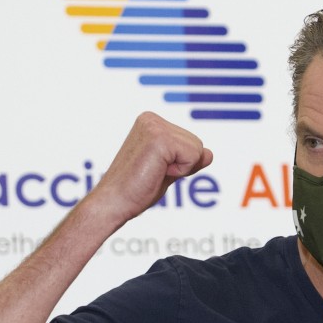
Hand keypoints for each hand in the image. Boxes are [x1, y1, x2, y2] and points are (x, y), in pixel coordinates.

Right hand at [90, 111, 213, 223]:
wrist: (113, 203)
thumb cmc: (135, 189)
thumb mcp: (168, 170)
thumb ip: (187, 159)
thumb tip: (209, 154)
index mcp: (151, 122)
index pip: (190, 141)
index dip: (180, 163)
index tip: (154, 169)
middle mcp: (152, 119)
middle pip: (197, 143)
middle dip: (182, 165)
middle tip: (153, 173)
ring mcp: (154, 126)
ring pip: (197, 149)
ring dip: (180, 169)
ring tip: (153, 172)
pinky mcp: (159, 138)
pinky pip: (193, 156)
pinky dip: (180, 171)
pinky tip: (156, 172)